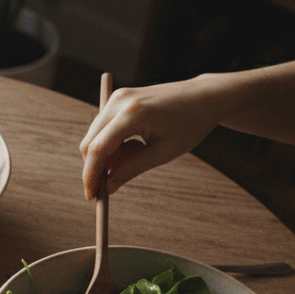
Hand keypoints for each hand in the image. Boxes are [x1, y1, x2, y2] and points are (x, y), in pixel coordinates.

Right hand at [79, 75, 230, 199]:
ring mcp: (117, 98)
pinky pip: (104, 128)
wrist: (204, 97)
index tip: (92, 196)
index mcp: (132, 114)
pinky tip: (137, 144)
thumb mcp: (163, 152)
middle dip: (96, 167)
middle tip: (110, 185)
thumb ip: (132, 169)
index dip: (91, 175)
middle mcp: (119, 101)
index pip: (98, 149)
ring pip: (95, 137)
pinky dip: (113, 144)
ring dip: (108, 155)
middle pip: (90, 142)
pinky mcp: (118, 99)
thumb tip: (108, 187)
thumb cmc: (189, 124)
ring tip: (139, 154)